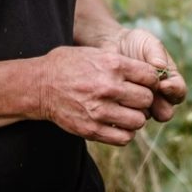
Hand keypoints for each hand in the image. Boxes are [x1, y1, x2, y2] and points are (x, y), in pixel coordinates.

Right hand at [33, 46, 162, 145]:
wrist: (39, 86)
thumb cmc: (67, 66)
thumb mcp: (94, 53)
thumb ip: (120, 62)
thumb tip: (147, 72)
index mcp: (112, 65)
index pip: (151, 76)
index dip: (151, 81)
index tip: (144, 83)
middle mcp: (108, 87)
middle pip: (146, 99)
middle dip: (143, 99)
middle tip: (133, 99)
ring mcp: (100, 110)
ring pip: (139, 121)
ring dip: (135, 117)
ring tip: (126, 112)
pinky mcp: (92, 129)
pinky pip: (124, 137)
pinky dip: (125, 133)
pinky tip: (118, 124)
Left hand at [101, 27, 185, 121]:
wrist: (111, 47)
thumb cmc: (135, 43)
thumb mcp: (148, 43)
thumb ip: (156, 53)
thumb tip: (161, 67)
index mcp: (170, 81)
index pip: (179, 92)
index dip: (174, 90)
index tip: (163, 85)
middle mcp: (160, 97)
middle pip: (166, 112)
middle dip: (160, 106)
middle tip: (150, 98)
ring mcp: (143, 105)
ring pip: (147, 116)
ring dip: (140, 108)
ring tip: (129, 96)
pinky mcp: (126, 109)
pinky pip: (128, 117)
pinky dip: (124, 110)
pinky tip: (117, 101)